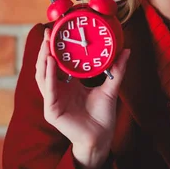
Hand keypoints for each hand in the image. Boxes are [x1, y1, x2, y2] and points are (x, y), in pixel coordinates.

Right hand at [35, 28, 130, 168]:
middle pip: (46, 66)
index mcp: (67, 85)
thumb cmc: (102, 116)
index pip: (57, 62)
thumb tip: (126, 50)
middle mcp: (57, 91)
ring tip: (48, 44)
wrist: (102, 137)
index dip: (55, 48)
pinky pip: (48, 90)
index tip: (58, 31)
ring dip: (44, 59)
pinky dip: (49, 75)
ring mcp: (52, 100)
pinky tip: (51, 62)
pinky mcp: (52, 110)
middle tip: (49, 32)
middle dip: (46, 49)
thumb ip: (117, 69)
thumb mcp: (110, 87)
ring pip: (42, 76)